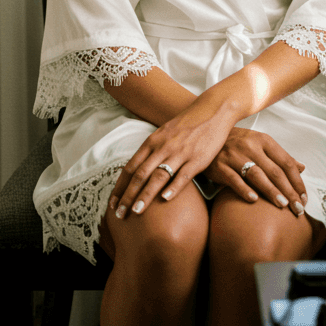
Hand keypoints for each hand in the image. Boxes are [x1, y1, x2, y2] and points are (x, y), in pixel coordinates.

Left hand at [108, 95, 235, 218]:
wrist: (212, 110)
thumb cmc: (186, 125)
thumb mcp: (164, 133)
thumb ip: (151, 150)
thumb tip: (137, 171)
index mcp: (152, 141)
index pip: (130, 167)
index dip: (120, 187)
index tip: (112, 204)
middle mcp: (163, 147)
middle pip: (140, 174)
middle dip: (128, 196)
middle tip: (119, 214)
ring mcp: (180, 152)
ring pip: (158, 176)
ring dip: (146, 195)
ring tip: (136, 211)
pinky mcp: (197, 158)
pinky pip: (183, 175)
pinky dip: (173, 187)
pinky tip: (165, 199)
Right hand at [205, 128, 306, 216]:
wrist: (209, 137)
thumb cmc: (239, 143)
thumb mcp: (260, 144)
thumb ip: (280, 156)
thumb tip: (302, 168)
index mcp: (263, 140)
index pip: (285, 162)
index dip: (297, 181)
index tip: (304, 197)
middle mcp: (250, 145)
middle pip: (274, 171)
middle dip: (289, 191)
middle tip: (298, 208)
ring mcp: (234, 155)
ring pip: (257, 175)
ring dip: (271, 191)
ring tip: (283, 205)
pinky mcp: (220, 165)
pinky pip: (234, 179)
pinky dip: (244, 190)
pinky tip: (254, 200)